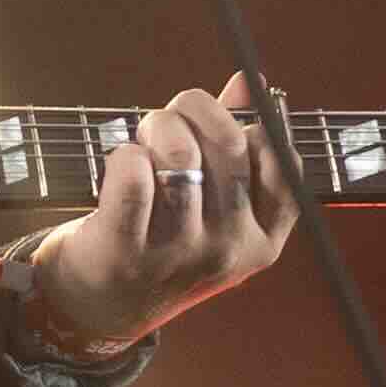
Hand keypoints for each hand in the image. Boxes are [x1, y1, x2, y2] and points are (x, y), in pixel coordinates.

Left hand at [28, 77, 296, 353]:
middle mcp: (228, 250)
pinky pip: (134, 175)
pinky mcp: (128, 249)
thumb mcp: (213, 206)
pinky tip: (123, 162)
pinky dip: (126, 155)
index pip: (283, 162)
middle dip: (196, 111)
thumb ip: (236, 143)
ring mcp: (180, 254)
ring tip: (144, 141)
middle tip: (169, 120)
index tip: (224, 124)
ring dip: (157, 129)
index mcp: (262, 242)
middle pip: (230, 146)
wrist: (102, 304)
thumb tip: (252, 82)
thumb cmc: (162, 239)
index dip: (254, 125)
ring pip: (180, 154)